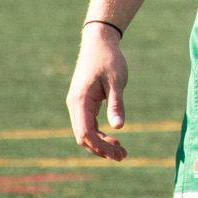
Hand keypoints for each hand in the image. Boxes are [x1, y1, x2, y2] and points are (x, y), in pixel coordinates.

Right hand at [67, 27, 128, 161]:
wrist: (99, 41)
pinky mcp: (84, 103)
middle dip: (101, 150)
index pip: (85, 133)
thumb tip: (118, 127)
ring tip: (121, 152)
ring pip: (85, 133)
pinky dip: (100, 134)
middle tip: (123, 156)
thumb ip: (116, 104)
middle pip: (83, 137)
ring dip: (101, 144)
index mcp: (80, 100)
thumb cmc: (109, 59)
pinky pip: (89, 125)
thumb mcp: (116, 81)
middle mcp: (75, 105)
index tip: (117, 154)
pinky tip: (114, 138)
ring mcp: (78, 104)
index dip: (100, 147)